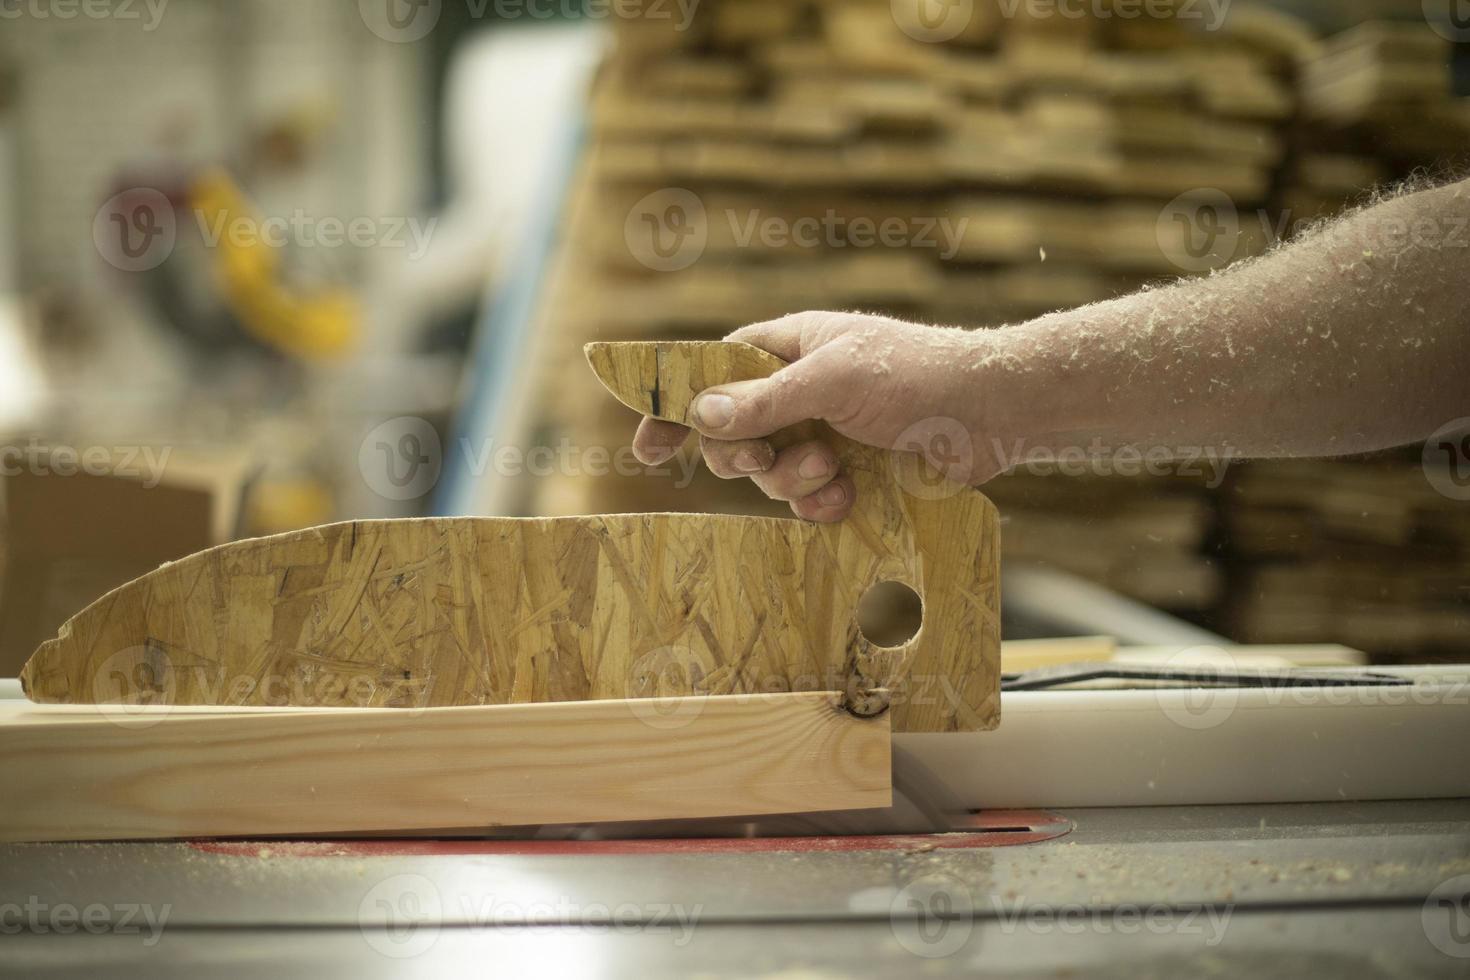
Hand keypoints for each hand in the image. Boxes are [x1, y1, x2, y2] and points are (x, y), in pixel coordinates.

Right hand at [631, 310, 1003, 521]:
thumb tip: (700, 413)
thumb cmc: (916, 375)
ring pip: (768, 473)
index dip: (677, 405)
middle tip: (761, 458)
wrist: (992, 413)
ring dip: (790, 480)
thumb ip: (766, 400)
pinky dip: (818, 505)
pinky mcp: (851, 475)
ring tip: (830, 472)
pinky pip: (806, 502)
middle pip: (731, 432)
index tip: (646, 447)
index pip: (712, 373)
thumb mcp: (833, 380)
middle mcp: (799, 391)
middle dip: (744, 453)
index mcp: (788, 348)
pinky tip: (845, 498)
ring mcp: (824, 434)